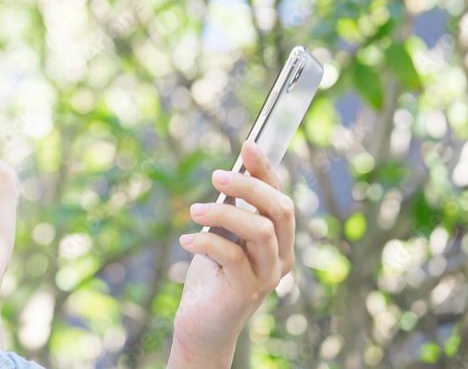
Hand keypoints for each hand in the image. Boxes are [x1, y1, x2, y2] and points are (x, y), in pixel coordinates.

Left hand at [169, 140, 295, 365]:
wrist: (202, 323)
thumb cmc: (213, 274)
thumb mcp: (223, 234)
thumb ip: (232, 209)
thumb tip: (228, 172)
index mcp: (280, 239)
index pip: (281, 196)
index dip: (266, 169)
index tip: (248, 144)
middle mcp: (282, 256)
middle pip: (279, 208)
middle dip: (248, 185)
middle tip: (215, 175)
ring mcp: (268, 275)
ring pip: (259, 230)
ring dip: (223, 212)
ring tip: (193, 211)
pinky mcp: (247, 291)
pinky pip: (232, 255)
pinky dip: (206, 241)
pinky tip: (185, 241)